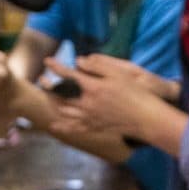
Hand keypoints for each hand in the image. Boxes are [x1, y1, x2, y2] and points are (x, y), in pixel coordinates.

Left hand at [48, 56, 173, 142]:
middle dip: (48, 86)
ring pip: (63, 111)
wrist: (145, 118)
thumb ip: (97, 65)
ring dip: (53, 102)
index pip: (68, 75)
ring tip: (49, 96)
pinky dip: (62, 127)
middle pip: (60, 95)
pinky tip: (54, 125)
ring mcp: (90, 117)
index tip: (48, 61)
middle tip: (42, 79)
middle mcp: (87, 104)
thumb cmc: (136, 93)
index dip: (56, 67)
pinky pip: (74, 128)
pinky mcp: (94, 127)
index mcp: (93, 87)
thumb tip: (78, 61)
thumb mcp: (119, 73)